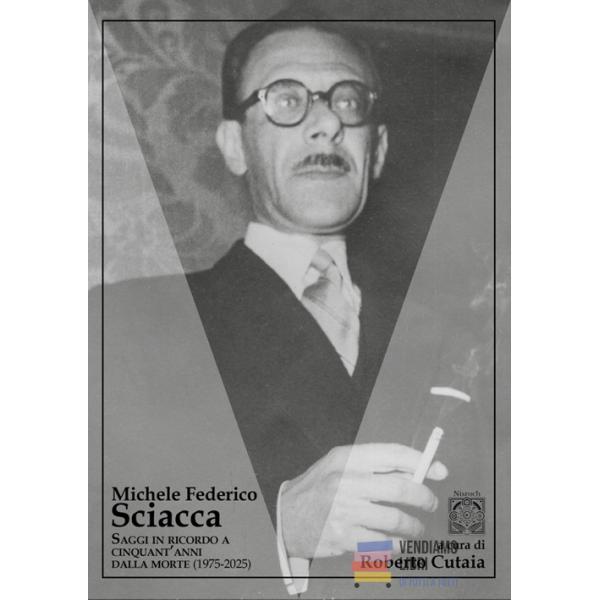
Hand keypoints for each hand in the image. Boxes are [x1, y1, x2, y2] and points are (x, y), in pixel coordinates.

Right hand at [280, 443, 446, 558]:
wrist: (286, 517)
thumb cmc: (319, 488)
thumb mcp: (341, 466)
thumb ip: (376, 468)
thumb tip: (418, 473)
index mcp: (346, 459)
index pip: (392, 454)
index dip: (420, 461)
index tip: (439, 470)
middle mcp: (345, 482)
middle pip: (400, 489)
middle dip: (424, 497)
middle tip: (429, 503)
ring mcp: (344, 511)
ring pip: (396, 521)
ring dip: (413, 527)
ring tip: (415, 529)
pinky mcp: (343, 538)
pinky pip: (383, 544)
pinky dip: (397, 546)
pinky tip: (398, 543)